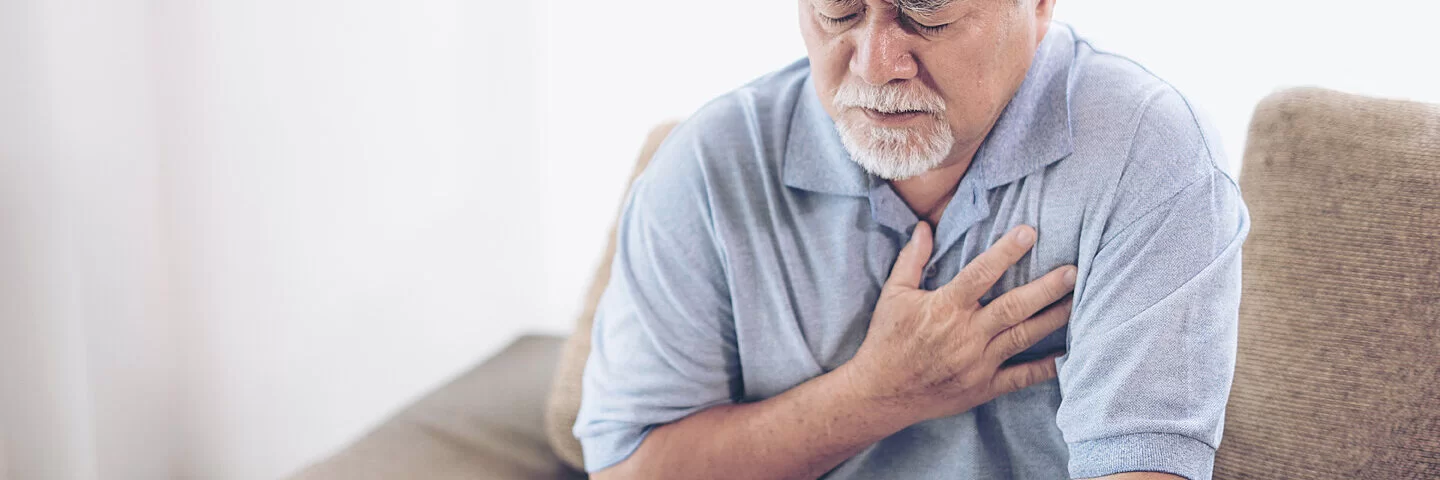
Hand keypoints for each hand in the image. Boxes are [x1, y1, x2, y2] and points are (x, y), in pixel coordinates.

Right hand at [843, 222, 1075, 424]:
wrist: (881, 393)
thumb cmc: (886, 340)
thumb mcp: (893, 295)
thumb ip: (912, 259)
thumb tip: (924, 226)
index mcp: (945, 307)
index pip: (981, 273)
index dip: (1007, 251)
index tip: (1029, 232)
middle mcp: (966, 334)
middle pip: (1014, 306)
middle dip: (1046, 288)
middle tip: (1073, 272)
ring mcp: (978, 362)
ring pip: (1024, 336)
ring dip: (1053, 318)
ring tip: (1076, 301)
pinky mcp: (983, 386)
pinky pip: (1021, 377)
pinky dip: (1045, 367)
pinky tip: (1066, 354)